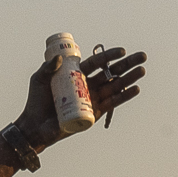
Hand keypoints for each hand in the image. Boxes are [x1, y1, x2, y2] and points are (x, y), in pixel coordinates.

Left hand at [16, 43, 146, 146]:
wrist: (35, 125)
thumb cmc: (36, 101)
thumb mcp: (40, 79)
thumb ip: (47, 67)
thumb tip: (59, 58)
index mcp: (78, 73)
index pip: (98, 62)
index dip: (110, 56)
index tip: (122, 51)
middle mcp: (88, 85)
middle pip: (111, 72)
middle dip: (127, 64)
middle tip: (142, 56)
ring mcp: (93, 99)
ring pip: (115, 86)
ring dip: (129, 79)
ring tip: (142, 70)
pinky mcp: (95, 113)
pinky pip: (112, 103)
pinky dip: (124, 97)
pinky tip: (135, 89)